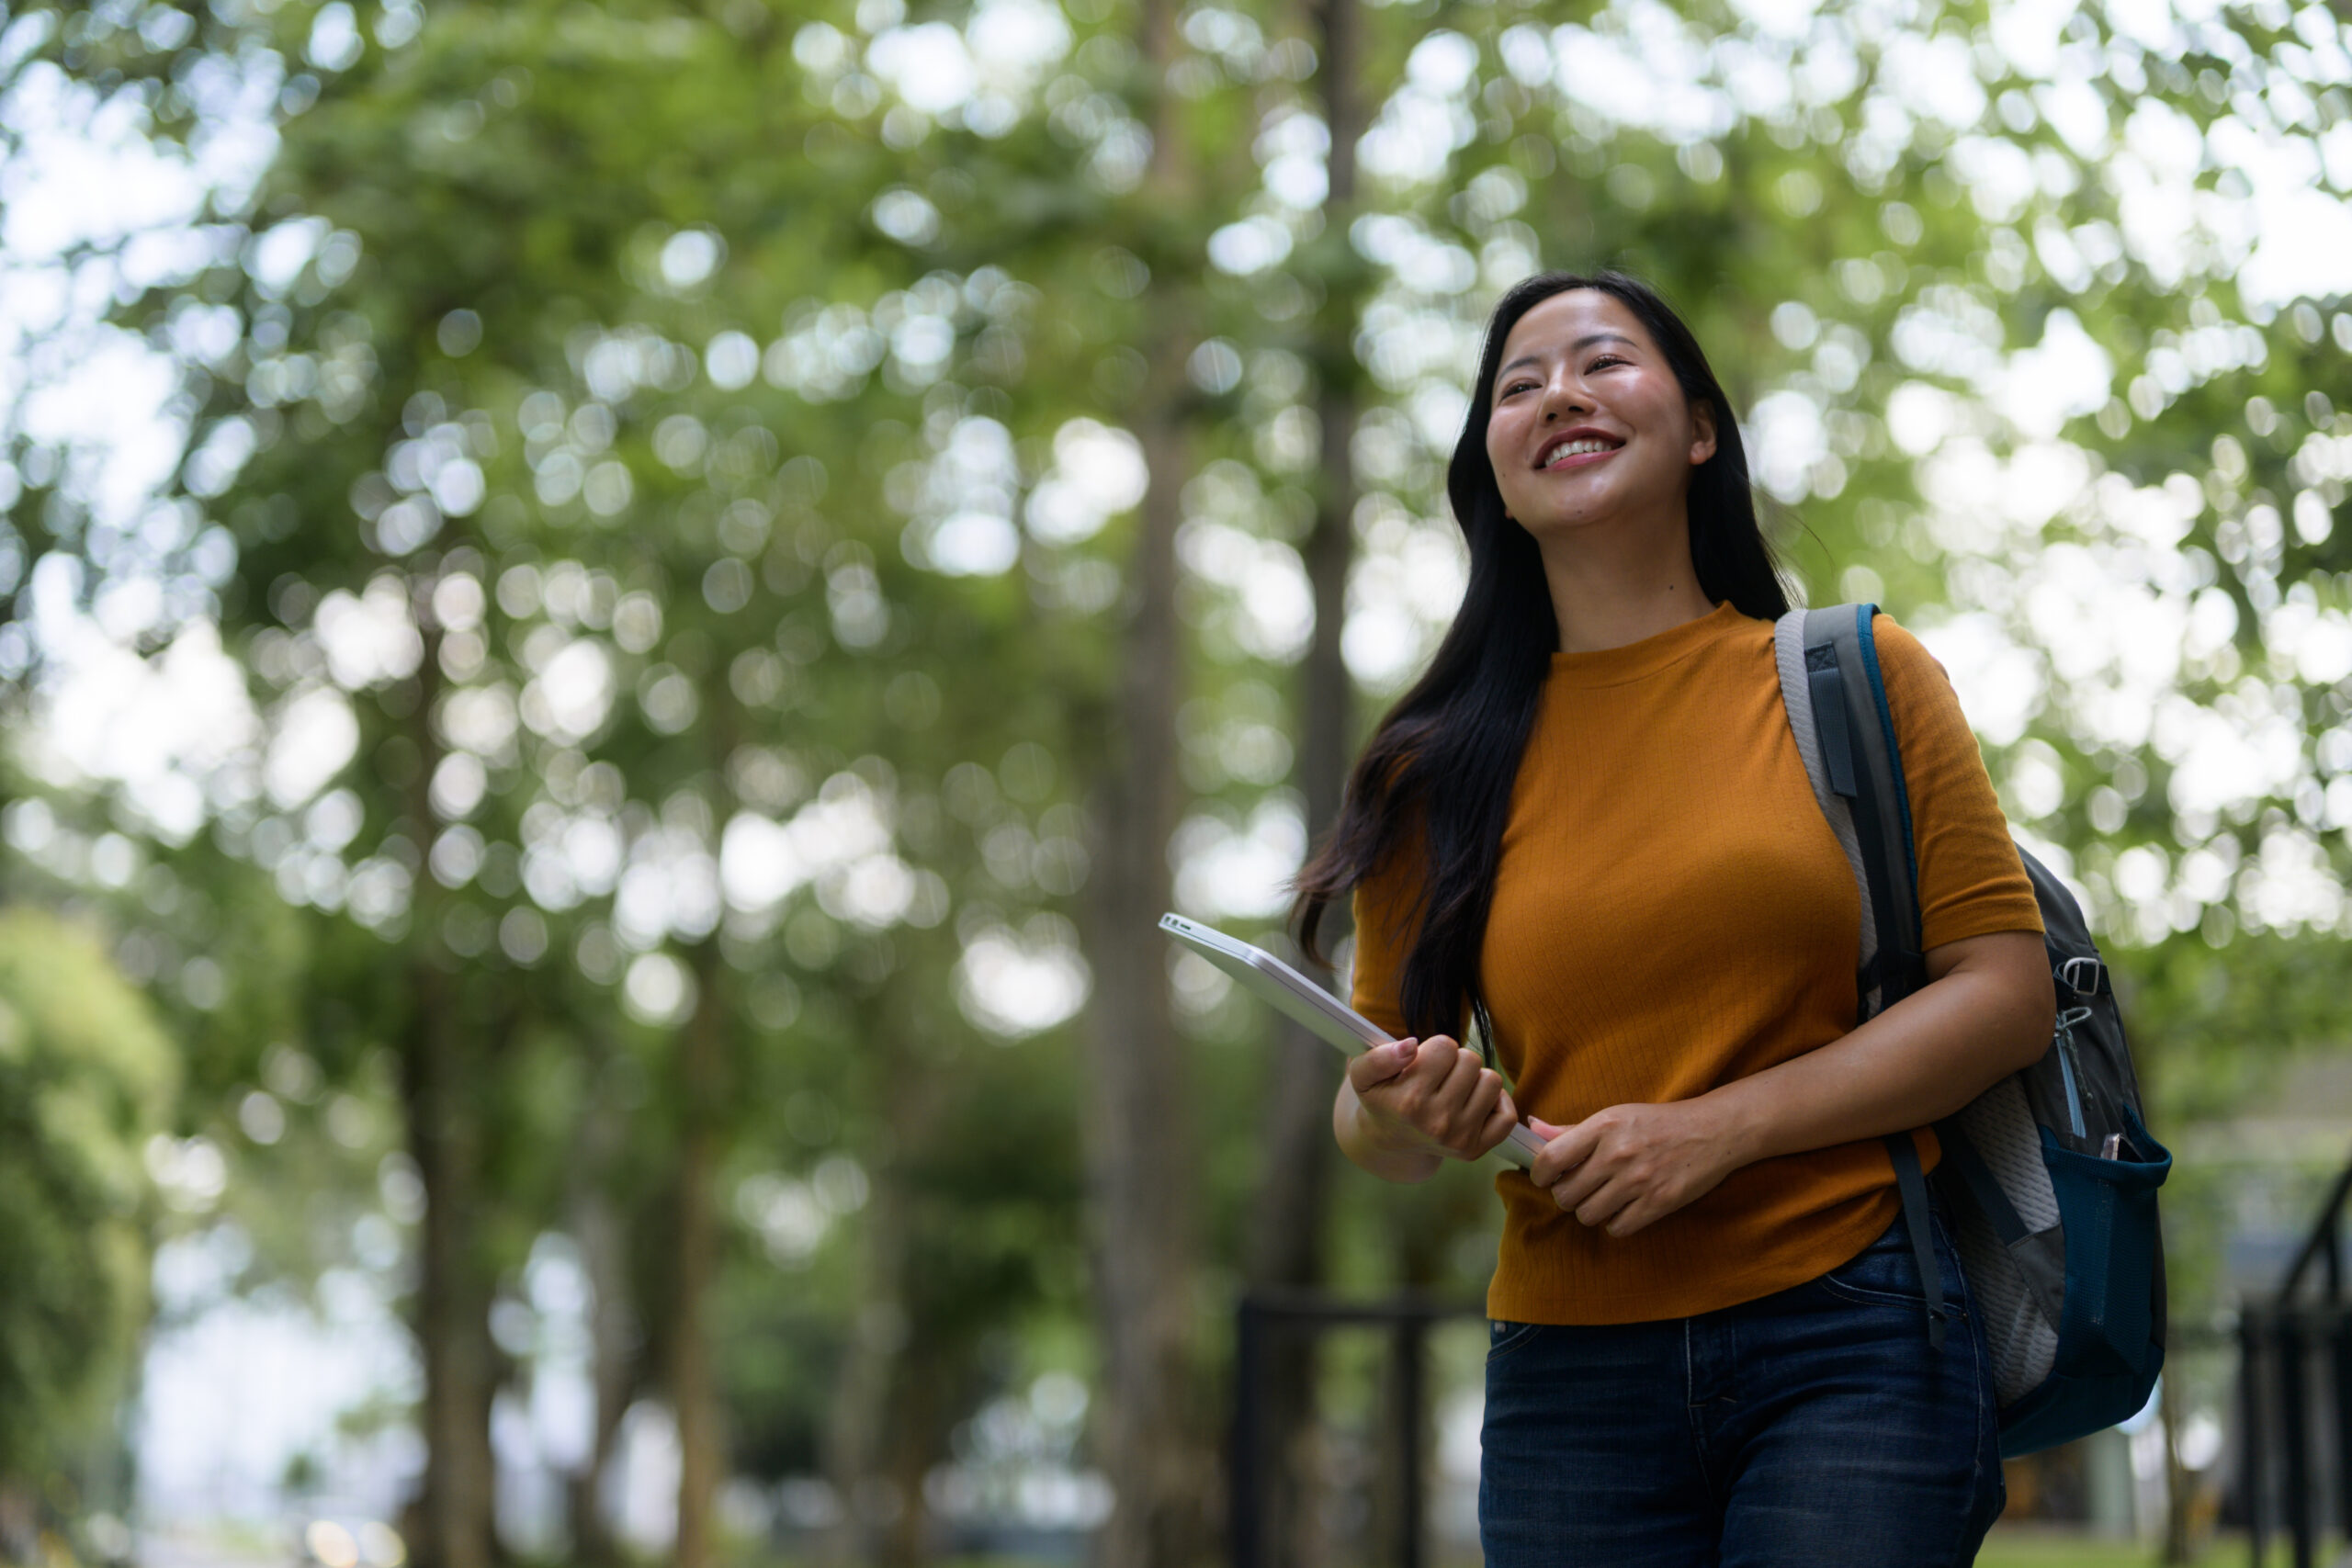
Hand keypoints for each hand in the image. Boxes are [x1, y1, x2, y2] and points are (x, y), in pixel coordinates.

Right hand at [1345, 1036, 1521, 1162]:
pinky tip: (1474, 1101)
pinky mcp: (1476, 1149)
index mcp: (1410, 1101)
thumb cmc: (1382, 1099)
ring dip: (1474, 1078)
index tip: (1422, 1062)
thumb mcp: (1364, 1075)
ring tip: (1453, 1087)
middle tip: (1437, 1076)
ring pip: (1491, 1081)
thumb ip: (1379, 1057)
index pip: (1445, 1046)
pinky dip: (1496, 1102)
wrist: (1390, 1139)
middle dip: (1454, 1061)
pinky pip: (1507, 1115)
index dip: (1434, 1049)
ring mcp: (1459, 1138)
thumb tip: (1410, 1046)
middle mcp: (1436, 1122)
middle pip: (1470, 1060)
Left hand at [1527, 1101, 1741, 1237]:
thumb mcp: (1614, 1115)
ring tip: (1603, 1198)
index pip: (1550, 1159)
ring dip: (1590, 1211)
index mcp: (1603, 1126)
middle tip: (1580, 1189)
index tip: (1546, 1178)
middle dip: (1567, 1196)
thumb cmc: (1657, 1123)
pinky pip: (1617, 1228)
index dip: (1540, 1175)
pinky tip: (1624, 1208)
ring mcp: (1638, 1180)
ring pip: (1588, 1215)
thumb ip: (1572, 1129)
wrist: (1711, 1131)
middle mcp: (1617, 1153)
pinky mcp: (1658, 1203)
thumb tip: (1532, 1129)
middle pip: (1565, 1195)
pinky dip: (1616, 1223)